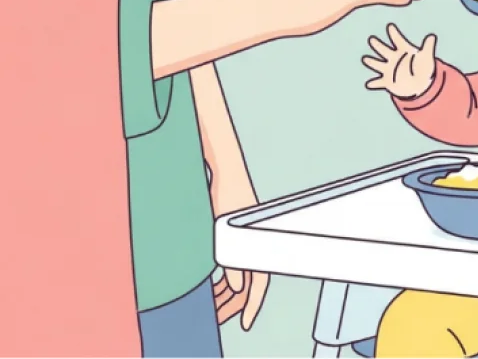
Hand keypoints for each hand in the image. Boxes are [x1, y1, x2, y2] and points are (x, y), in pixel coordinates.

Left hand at [210, 173, 269, 329]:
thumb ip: (231, 259)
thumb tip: (234, 286)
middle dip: (232, 303)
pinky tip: (209, 284)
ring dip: (224, 291)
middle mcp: (250, 241)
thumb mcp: (225, 225)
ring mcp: (241, 237)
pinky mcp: (232, 231)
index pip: (259, 280)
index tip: (246, 323)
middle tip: (216, 318)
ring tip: (209, 304)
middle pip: (246, 281)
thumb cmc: (226, 189)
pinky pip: (230, 262)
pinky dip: (221, 277)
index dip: (254, 304)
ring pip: (237, 274)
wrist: (223, 164)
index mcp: (253, 240)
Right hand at [363, 24, 436, 98]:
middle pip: (384, 50)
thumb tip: (432, 36)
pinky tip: (369, 84)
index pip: (398, 40)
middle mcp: (394, 58)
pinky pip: (379, 82)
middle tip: (372, 39)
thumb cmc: (423, 68)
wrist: (420, 83)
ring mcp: (390, 69)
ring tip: (365, 59)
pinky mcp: (388, 81)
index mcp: (403, 51)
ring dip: (372, 62)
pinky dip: (374, 83)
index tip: (390, 26)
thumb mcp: (426, 57)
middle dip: (378, 45)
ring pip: (378, 64)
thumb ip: (428, 47)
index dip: (394, 33)